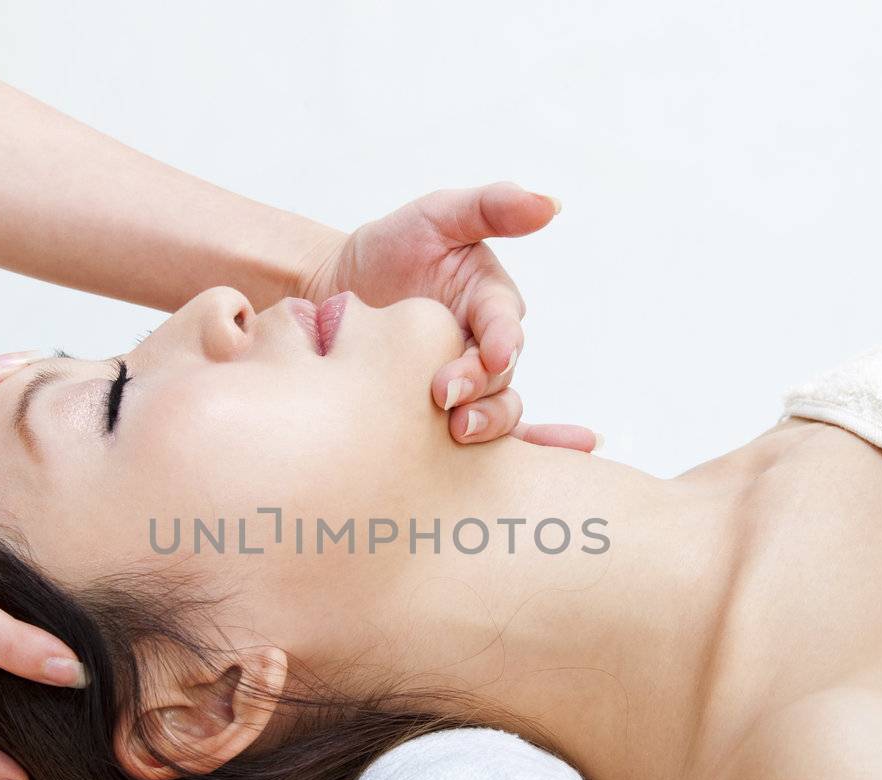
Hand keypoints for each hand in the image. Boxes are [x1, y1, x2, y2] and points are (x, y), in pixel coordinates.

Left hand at [298, 181, 597, 449]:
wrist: (331, 293)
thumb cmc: (387, 250)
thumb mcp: (437, 216)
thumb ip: (490, 207)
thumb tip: (550, 204)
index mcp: (490, 301)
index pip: (505, 322)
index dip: (502, 338)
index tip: (493, 351)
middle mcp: (487, 345)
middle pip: (500, 374)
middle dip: (479, 385)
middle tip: (445, 394)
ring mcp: (468, 382)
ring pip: (495, 410)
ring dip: (485, 423)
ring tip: (456, 430)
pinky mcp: (443, 414)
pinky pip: (479, 438)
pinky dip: (497, 455)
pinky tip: (501, 474)